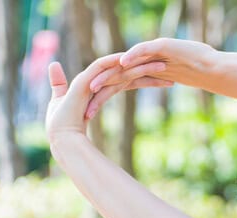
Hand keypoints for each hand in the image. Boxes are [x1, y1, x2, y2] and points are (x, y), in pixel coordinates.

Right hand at [45, 56, 170, 141]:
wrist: (64, 140)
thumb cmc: (77, 135)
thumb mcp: (95, 121)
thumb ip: (102, 112)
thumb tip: (111, 112)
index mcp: (102, 88)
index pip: (130, 80)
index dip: (149, 79)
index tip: (168, 80)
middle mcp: (97, 81)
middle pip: (128, 71)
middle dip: (150, 69)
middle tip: (172, 68)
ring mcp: (90, 80)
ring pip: (119, 67)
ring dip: (140, 64)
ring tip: (163, 64)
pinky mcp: (83, 82)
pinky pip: (100, 67)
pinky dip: (114, 61)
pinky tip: (131, 58)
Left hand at [84, 39, 214, 119]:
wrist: (212, 67)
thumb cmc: (194, 76)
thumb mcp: (169, 83)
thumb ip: (156, 85)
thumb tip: (146, 100)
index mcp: (140, 72)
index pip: (115, 86)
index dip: (101, 99)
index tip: (87, 116)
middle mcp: (141, 62)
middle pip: (114, 76)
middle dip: (97, 91)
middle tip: (82, 107)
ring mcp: (150, 53)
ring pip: (123, 64)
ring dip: (107, 75)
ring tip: (92, 86)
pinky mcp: (162, 46)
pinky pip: (144, 50)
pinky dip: (133, 56)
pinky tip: (122, 63)